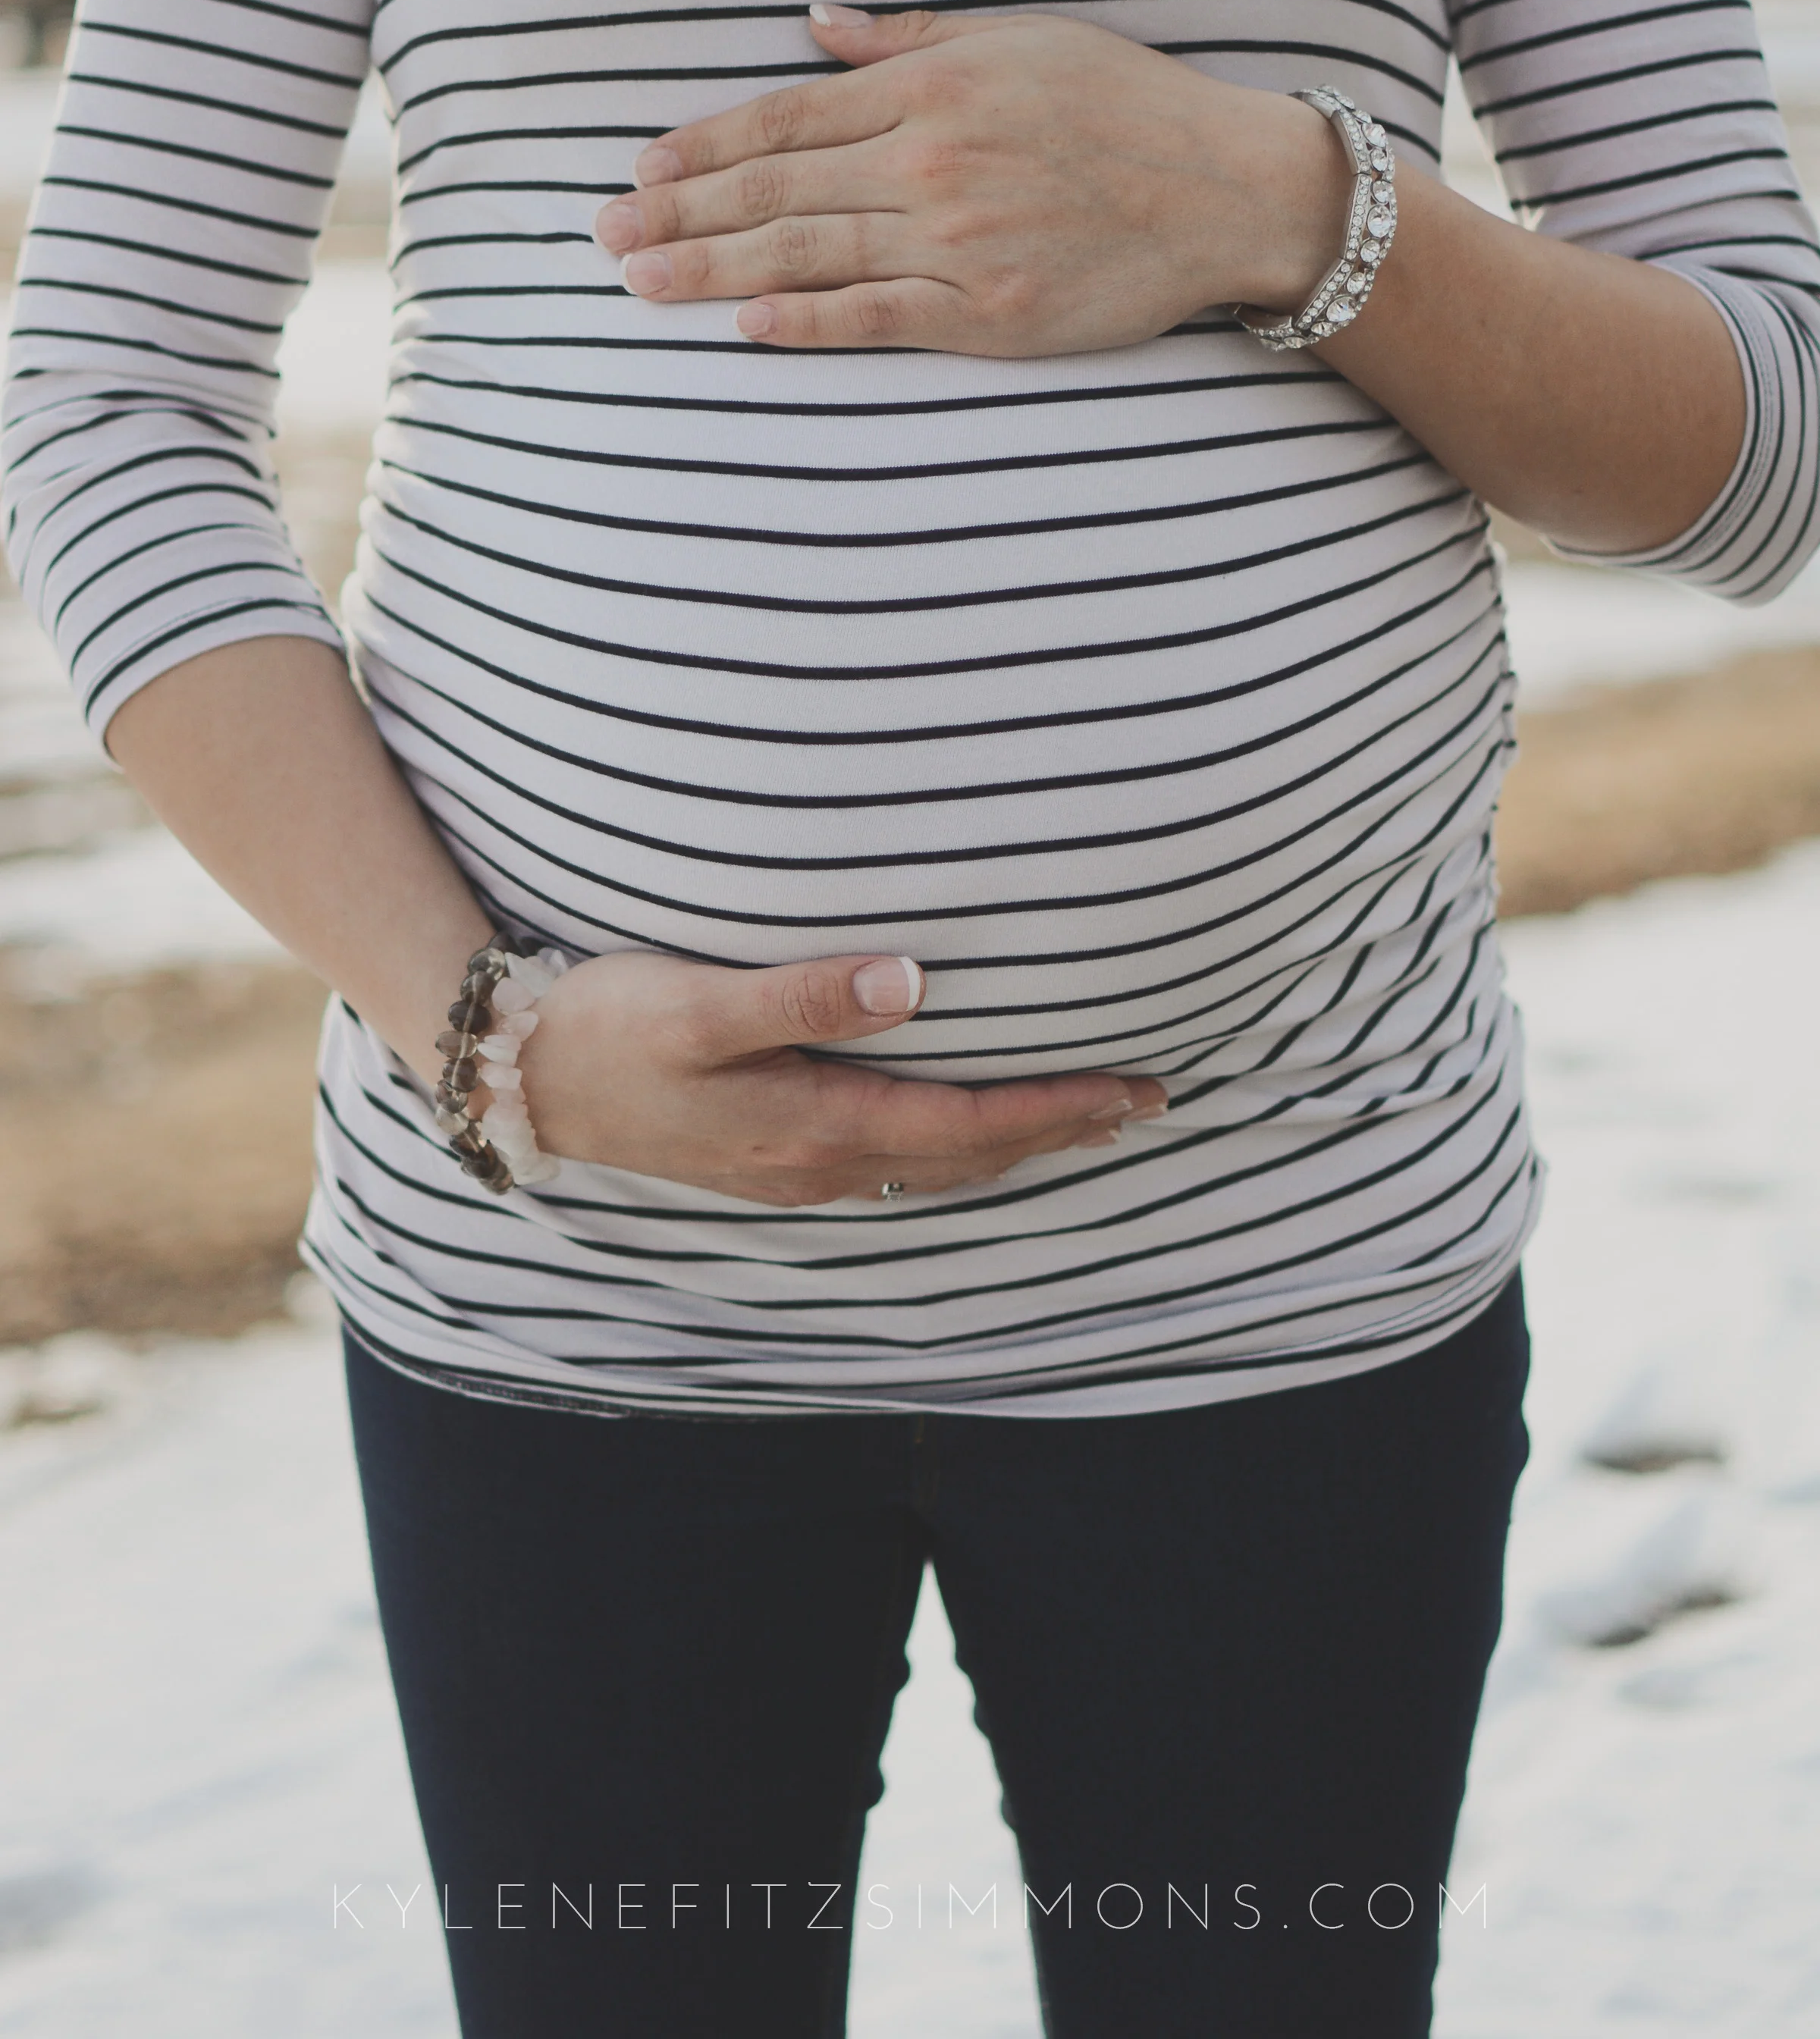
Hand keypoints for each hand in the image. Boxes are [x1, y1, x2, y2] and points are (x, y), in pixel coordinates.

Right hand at [512, 945, 1168, 1205]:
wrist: (516, 1082)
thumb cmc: (608, 1025)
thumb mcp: (702, 1001)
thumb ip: (807, 994)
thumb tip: (911, 981)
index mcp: (816, 1122)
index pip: (970, 1122)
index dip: (1059, 1106)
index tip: (1137, 1085)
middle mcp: (816, 1162)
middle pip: (968, 1154)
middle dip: (1061, 1130)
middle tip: (1147, 1101)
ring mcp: (790, 1171)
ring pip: (932, 1168)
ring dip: (1013, 1147)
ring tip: (1081, 1123)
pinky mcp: (765, 1161)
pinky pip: (891, 1166)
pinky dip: (952, 1152)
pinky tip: (962, 1135)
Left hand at [594, 5, 1351, 356]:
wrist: (1230, 188)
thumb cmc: (1129, 105)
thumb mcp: (1019, 37)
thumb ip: (907, 37)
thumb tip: (812, 19)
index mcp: (932, 86)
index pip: (785, 116)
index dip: (703, 146)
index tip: (641, 166)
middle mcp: (931, 159)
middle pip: (775, 188)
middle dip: (678, 211)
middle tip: (603, 232)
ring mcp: (957, 238)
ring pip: (806, 253)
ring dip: (711, 269)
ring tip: (638, 280)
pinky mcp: (989, 308)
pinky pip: (876, 316)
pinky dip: (806, 322)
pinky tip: (742, 326)